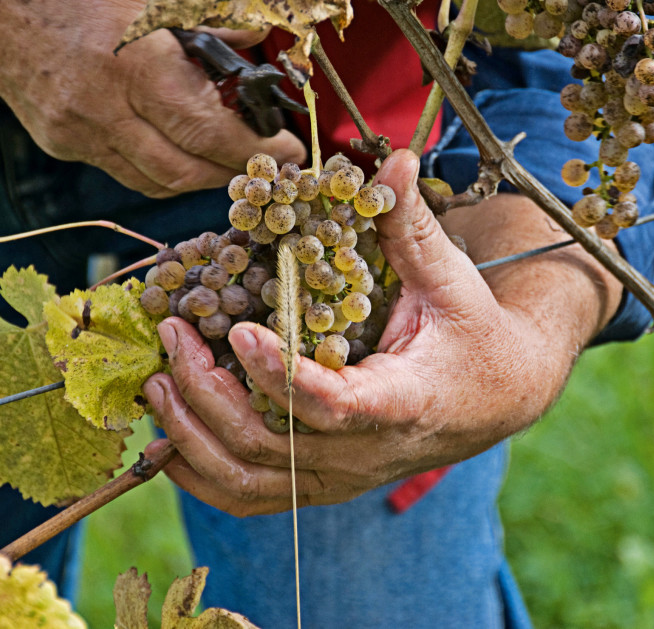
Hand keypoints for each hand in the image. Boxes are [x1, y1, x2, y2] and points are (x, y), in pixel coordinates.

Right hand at [0, 0, 304, 196]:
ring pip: (154, 181)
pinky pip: (123, 169)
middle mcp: (97, 109)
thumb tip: (256, 39)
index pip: (208, 131)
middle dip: (237, 172)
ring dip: (200, 174)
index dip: (257, 149)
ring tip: (231, 153)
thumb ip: (208, 6)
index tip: (291, 151)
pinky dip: (161, 163)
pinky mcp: (57, 139)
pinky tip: (179, 139)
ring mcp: (72, 131)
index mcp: (126, 60)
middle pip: (185, 171)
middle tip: (270, 159)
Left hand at [143, 149, 621, 515]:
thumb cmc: (472, 334)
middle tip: (175, 333)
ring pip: (249, 481)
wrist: (497, 397)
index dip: (280, 376)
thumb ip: (411, 225)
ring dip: (191, 435)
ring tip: (156, 381)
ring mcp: (340, 476)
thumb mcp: (450, 279)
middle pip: (271, 447)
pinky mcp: (321, 483)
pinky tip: (166, 437)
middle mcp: (366, 453)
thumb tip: (391, 158)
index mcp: (403, 401)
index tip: (239, 331)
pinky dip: (200, 472)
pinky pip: (250, 495)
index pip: (334, 406)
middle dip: (208, 393)